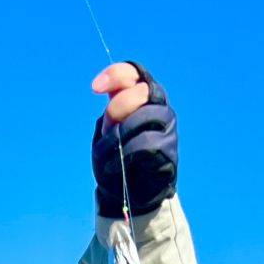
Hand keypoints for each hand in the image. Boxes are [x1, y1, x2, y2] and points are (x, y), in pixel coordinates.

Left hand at [91, 61, 177, 217]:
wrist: (130, 191)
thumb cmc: (118, 157)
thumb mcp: (110, 130)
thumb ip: (113, 109)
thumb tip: (109, 91)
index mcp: (143, 96)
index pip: (134, 72)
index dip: (115, 75)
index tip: (94, 89)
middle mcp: (160, 106)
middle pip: (141, 91)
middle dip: (118, 108)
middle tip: (107, 128)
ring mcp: (167, 127)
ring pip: (145, 116)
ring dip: (120, 135)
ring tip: (108, 153)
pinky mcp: (168, 149)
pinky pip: (147, 143)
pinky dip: (126, 153)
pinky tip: (115, 164)